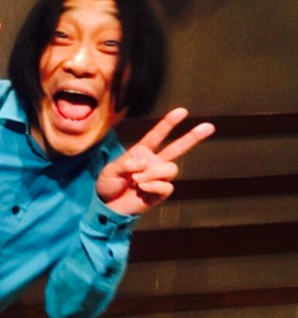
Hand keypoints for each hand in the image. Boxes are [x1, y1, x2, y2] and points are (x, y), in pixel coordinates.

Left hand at [96, 108, 214, 214]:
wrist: (108, 207)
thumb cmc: (108, 185)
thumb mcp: (111, 170)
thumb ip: (126, 163)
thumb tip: (144, 163)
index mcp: (141, 152)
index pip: (157, 136)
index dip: (168, 123)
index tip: (182, 111)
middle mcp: (153, 163)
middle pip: (177, 148)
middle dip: (193, 137)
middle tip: (209, 126)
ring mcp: (158, 178)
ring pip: (171, 168)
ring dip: (154, 173)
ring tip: (137, 180)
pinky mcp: (160, 193)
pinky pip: (166, 186)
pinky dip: (153, 186)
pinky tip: (142, 189)